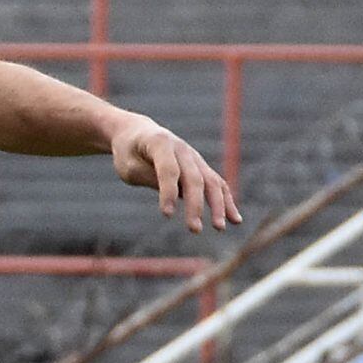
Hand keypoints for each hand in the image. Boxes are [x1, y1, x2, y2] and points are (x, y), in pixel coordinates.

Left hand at [111, 113, 239, 232]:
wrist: (137, 133)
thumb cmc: (128, 152)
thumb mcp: (127, 165)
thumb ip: (147, 176)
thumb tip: (174, 194)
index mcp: (160, 143)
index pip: (168, 170)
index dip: (167, 192)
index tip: (166, 215)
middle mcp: (182, 149)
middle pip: (193, 178)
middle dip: (195, 205)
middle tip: (194, 229)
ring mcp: (194, 158)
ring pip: (211, 181)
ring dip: (218, 205)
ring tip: (219, 228)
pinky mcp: (200, 167)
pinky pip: (217, 184)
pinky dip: (226, 201)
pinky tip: (235, 220)